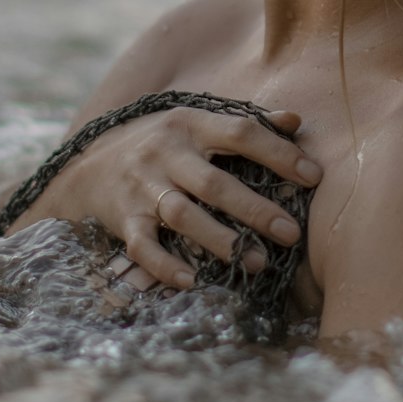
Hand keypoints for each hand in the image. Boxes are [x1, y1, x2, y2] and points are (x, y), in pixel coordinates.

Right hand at [47, 104, 320, 292]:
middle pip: (214, 183)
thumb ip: (245, 123)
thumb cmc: (161, 144)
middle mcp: (164, 153)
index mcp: (189, 124)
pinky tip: (192, 281)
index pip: (240, 133)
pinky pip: (143, 247)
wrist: (88, 167)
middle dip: (255, 209)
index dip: (279, 154)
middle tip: (291, 233)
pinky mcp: (124, 219)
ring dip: (221, 240)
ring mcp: (142, 187)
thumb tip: (296, 121)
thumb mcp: (197, 123)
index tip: (314, 177)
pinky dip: (165, 265)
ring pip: (182, 215)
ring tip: (259, 262)